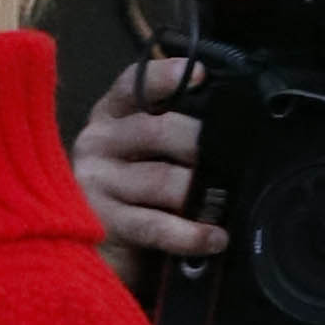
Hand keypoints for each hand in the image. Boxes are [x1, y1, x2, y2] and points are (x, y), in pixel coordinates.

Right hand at [73, 55, 220, 275]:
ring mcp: (96, 184)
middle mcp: (97, 143)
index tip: (199, 75)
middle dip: (200, 143)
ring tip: (224, 203)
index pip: (133, 86)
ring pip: (162, 180)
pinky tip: (214, 238)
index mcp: (108, 116)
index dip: (165, 78)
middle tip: (232, 156)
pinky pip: (155, 226)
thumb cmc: (128, 192)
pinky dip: (190, 234)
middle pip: (158, 131)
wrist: (92, 248)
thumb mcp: (140, 151)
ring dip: (199, 192)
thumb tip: (221, 121)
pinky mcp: (102, 224)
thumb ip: (167, 129)